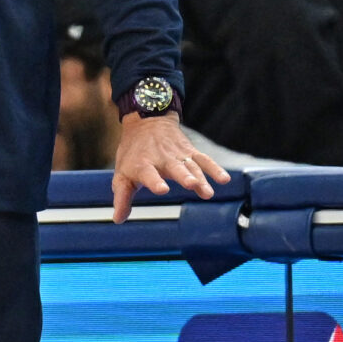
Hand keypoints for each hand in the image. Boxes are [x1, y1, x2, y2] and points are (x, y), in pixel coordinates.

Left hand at [110, 111, 227, 222]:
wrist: (147, 122)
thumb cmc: (133, 153)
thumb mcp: (122, 173)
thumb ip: (122, 197)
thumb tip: (118, 219)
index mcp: (143, 165)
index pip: (149, 174)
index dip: (155, 182)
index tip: (162, 189)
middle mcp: (162, 159)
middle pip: (175, 168)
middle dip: (184, 176)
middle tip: (192, 185)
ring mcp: (178, 155)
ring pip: (191, 166)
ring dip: (201, 178)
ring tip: (208, 193)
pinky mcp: (190, 152)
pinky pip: (204, 160)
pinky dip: (214, 169)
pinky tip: (224, 179)